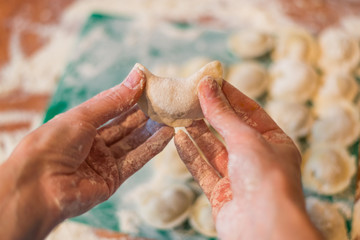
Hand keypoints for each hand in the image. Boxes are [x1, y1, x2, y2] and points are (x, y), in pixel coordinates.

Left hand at [0, 65, 173, 239]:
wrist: (38, 186)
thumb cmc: (52, 144)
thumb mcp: (84, 116)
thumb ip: (114, 99)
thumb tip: (139, 75)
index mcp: (80, 125)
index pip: (111, 108)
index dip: (131, 98)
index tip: (151, 87)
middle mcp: (92, 143)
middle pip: (124, 126)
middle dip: (145, 114)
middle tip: (166, 102)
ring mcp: (103, 162)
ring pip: (133, 143)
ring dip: (152, 131)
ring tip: (172, 118)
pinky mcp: (112, 180)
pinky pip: (135, 160)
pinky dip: (151, 148)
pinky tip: (167, 135)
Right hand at [174, 78, 322, 239]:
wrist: (263, 227)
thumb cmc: (266, 178)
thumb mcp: (245, 137)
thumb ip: (222, 113)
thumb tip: (206, 85)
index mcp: (276, 143)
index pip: (250, 111)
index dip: (230, 95)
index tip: (210, 81)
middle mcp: (259, 160)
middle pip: (230, 130)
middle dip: (211, 113)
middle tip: (191, 96)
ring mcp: (240, 178)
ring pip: (214, 150)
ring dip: (198, 133)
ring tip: (180, 114)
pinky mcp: (223, 194)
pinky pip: (204, 170)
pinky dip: (191, 155)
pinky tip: (178, 139)